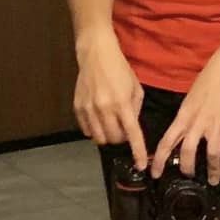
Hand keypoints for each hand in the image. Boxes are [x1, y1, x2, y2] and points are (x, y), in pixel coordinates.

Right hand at [73, 29, 147, 163]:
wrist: (96, 54)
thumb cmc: (119, 69)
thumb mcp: (135, 88)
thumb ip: (135, 109)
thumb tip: (131, 127)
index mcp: (122, 103)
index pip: (132, 134)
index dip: (137, 152)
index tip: (141, 165)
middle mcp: (104, 108)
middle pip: (114, 140)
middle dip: (121, 139)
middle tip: (123, 128)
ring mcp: (89, 109)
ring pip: (99, 138)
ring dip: (107, 136)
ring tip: (110, 124)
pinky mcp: (77, 107)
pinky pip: (86, 130)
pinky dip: (94, 130)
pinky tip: (98, 119)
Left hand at [150, 42, 219, 182]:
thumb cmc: (205, 85)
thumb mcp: (188, 102)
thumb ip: (183, 121)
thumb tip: (178, 139)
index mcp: (183, 116)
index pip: (167, 141)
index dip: (160, 160)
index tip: (155, 174)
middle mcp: (198, 122)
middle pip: (188, 151)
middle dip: (187, 168)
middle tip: (188, 176)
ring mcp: (216, 124)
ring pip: (211, 153)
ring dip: (211, 170)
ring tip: (212, 180)